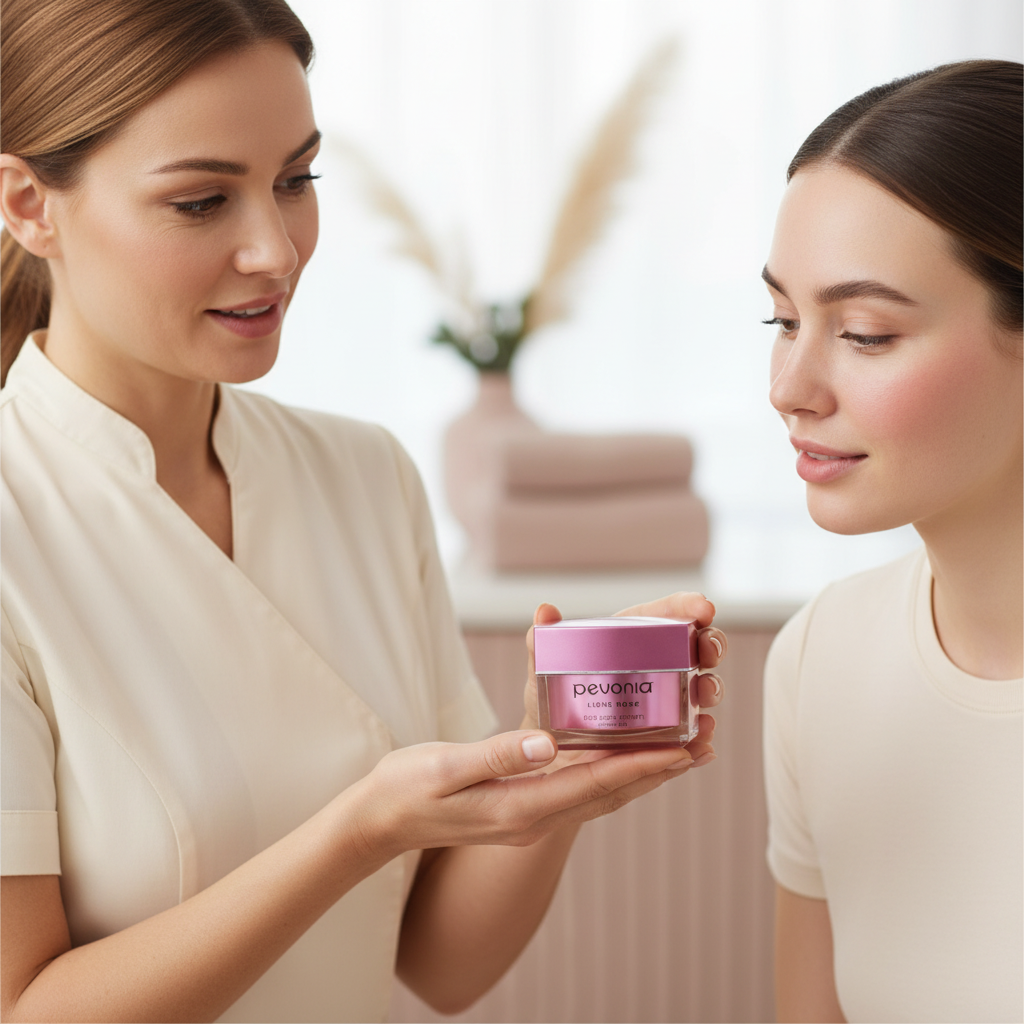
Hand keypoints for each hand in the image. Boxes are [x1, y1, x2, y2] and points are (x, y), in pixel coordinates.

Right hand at [355, 729, 694, 858]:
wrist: (379, 822)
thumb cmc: (406, 789)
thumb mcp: (444, 768)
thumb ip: (496, 755)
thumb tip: (547, 743)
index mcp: (518, 807)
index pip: (594, 784)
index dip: (642, 765)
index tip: (683, 748)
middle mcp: (533, 817)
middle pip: (610, 793)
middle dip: (659, 771)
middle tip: (702, 746)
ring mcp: (528, 814)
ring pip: (600, 793)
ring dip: (642, 773)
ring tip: (681, 751)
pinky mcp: (522, 805)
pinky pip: (579, 789)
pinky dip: (610, 772)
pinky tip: (622, 754)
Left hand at [521, 595, 725, 768]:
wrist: (552, 749)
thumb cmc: (554, 698)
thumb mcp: (547, 669)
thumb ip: (543, 641)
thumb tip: (544, 612)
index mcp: (633, 638)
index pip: (666, 615)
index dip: (688, 606)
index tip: (703, 606)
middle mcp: (659, 666)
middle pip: (697, 648)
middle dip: (712, 644)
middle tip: (708, 651)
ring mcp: (668, 702)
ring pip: (702, 690)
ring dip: (711, 690)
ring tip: (704, 696)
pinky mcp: (668, 739)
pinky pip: (693, 738)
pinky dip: (703, 740)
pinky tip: (704, 743)